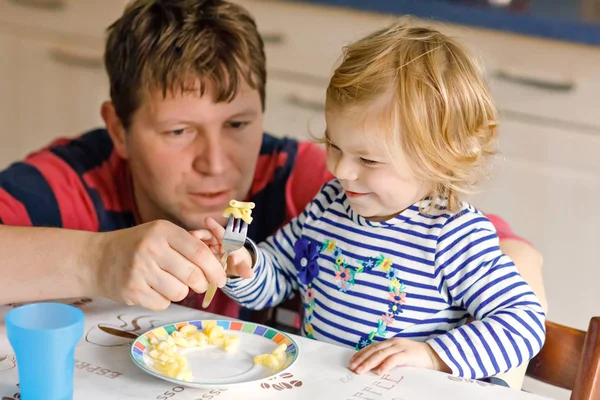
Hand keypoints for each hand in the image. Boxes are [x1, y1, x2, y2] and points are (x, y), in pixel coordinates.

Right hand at [92, 220, 225, 310]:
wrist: (97, 259)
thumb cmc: (138, 245)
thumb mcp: (161, 234)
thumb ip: (189, 243)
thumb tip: (220, 260)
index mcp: (163, 231)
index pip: (199, 252)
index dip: (215, 268)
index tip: (222, 278)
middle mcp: (151, 249)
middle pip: (193, 275)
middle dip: (202, 283)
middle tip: (199, 284)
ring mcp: (140, 271)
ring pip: (180, 292)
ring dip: (181, 291)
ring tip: (169, 282)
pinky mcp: (132, 291)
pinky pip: (163, 303)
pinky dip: (164, 299)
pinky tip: (153, 288)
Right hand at [189, 217, 253, 279]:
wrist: (229, 268)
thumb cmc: (236, 264)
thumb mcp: (240, 267)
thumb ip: (243, 269)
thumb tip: (250, 274)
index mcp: (227, 241)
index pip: (222, 233)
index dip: (215, 227)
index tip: (208, 220)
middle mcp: (215, 240)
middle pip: (207, 235)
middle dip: (201, 234)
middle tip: (193, 234)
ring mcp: (205, 245)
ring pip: (198, 241)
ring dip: (192, 241)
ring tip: (184, 242)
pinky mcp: (196, 252)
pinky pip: (191, 248)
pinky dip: (186, 249)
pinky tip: (178, 251)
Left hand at [349, 338, 449, 374]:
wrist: (435, 355)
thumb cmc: (415, 358)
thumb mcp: (399, 355)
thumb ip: (387, 358)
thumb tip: (373, 367)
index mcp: (390, 343)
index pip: (371, 347)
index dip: (360, 354)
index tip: (352, 362)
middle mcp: (393, 343)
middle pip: (373, 350)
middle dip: (361, 359)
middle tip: (352, 367)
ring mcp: (400, 347)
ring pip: (380, 354)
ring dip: (369, 363)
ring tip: (361, 370)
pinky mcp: (407, 354)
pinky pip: (394, 359)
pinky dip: (385, 365)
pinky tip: (379, 372)